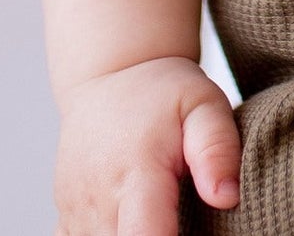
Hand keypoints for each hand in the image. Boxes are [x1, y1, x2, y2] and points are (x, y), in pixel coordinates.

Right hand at [53, 56, 240, 235]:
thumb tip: (226, 197)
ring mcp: (77, 209)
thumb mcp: (204, 104)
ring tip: (163, 212)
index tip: (190, 233)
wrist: (114, 73)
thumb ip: (217, 149)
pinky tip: (130, 218)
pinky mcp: (67, 215)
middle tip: (186, 218)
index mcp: (138, 171)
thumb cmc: (165, 92)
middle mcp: (99, 196)